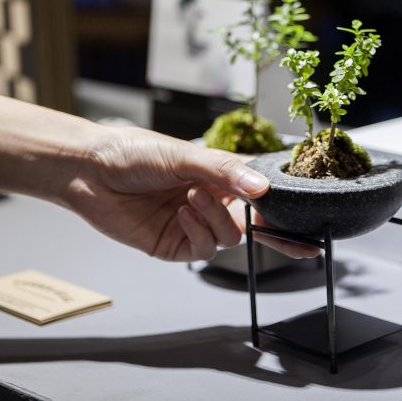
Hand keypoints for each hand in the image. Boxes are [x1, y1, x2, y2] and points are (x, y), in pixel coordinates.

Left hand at [62, 127, 317, 260]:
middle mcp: (213, 202)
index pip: (263, 197)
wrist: (88, 170)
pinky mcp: (174, 246)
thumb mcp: (185, 155)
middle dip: (253, 220)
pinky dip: (198, 232)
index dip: (287, 214)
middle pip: (252, 223)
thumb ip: (226, 172)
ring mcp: (195, 225)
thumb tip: (263, 189)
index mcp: (221, 177)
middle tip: (244, 210)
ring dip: (216, 219)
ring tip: (190, 198)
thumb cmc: (133, 152)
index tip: (313, 229)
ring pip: (229, 238)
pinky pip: (203, 250)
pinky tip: (182, 215)